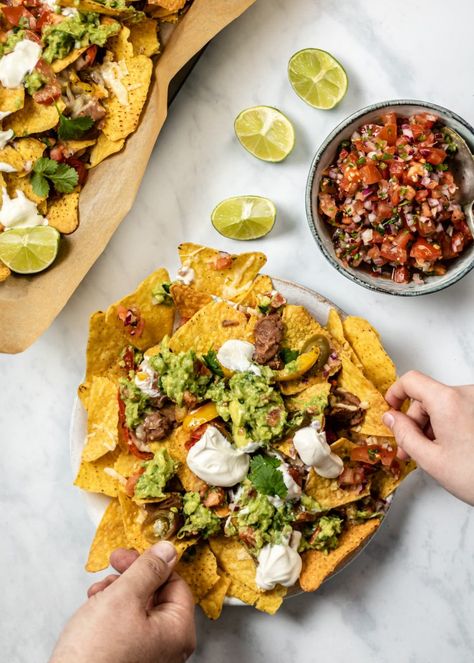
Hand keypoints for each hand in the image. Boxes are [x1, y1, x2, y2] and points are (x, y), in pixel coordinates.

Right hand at [50, 542, 195, 662]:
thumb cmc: (96, 655)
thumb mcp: (123, 598)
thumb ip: (148, 569)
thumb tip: (168, 550)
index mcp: (178, 631)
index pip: (176, 582)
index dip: (153, 563)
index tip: (131, 553)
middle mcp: (169, 645)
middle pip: (157, 594)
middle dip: (131, 577)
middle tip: (113, 565)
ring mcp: (150, 654)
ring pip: (140, 608)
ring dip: (118, 592)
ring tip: (98, 593)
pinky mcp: (130, 658)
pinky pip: (128, 626)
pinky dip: (111, 612)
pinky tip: (94, 608)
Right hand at [383, 370, 473, 504]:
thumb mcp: (430, 460)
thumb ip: (403, 435)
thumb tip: (390, 418)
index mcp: (448, 401)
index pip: (411, 380)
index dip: (395, 393)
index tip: (390, 409)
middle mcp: (467, 394)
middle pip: (427, 396)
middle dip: (414, 421)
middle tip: (408, 448)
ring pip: (443, 405)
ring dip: (432, 425)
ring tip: (431, 454)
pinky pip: (459, 410)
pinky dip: (448, 425)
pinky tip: (448, 449)